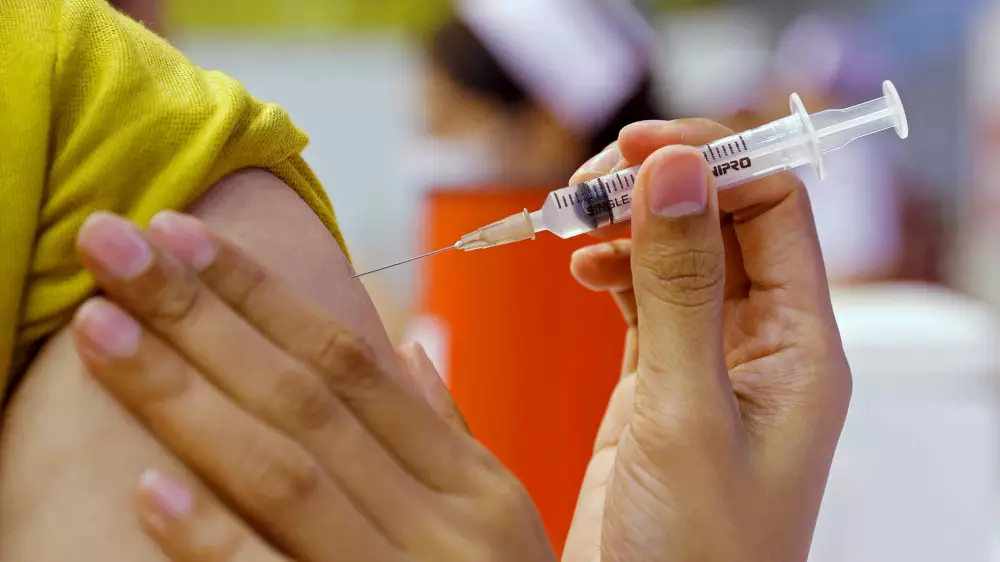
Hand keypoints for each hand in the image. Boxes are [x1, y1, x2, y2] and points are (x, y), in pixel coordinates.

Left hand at [72, 211, 554, 561]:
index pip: (356, 366)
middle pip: (308, 399)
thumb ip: (450, 439)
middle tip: (117, 245)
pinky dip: (213, 541)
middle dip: (206, 314)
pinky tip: (143, 489)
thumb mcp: (497, 525)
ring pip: (286, 474)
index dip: (266, 296)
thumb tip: (413, 347)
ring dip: (187, 397)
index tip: (187, 236)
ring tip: (101, 329)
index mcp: (475, 487)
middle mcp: (446, 526)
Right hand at [563, 120, 851, 561]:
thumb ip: (682, 288)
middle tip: (584, 183)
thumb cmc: (698, 551)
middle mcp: (762, 344)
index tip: (635, 148)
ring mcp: (708, 360)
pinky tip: (579, 268)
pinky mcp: (659, 381)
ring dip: (626, 223)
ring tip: (567, 222)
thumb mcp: (687, 411)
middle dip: (657, 186)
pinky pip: (643, 297)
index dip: (712, 162)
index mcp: (801, 347)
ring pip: (677, 253)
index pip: (774, 208)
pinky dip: (610, 268)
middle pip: (723, 220)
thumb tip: (679, 170)